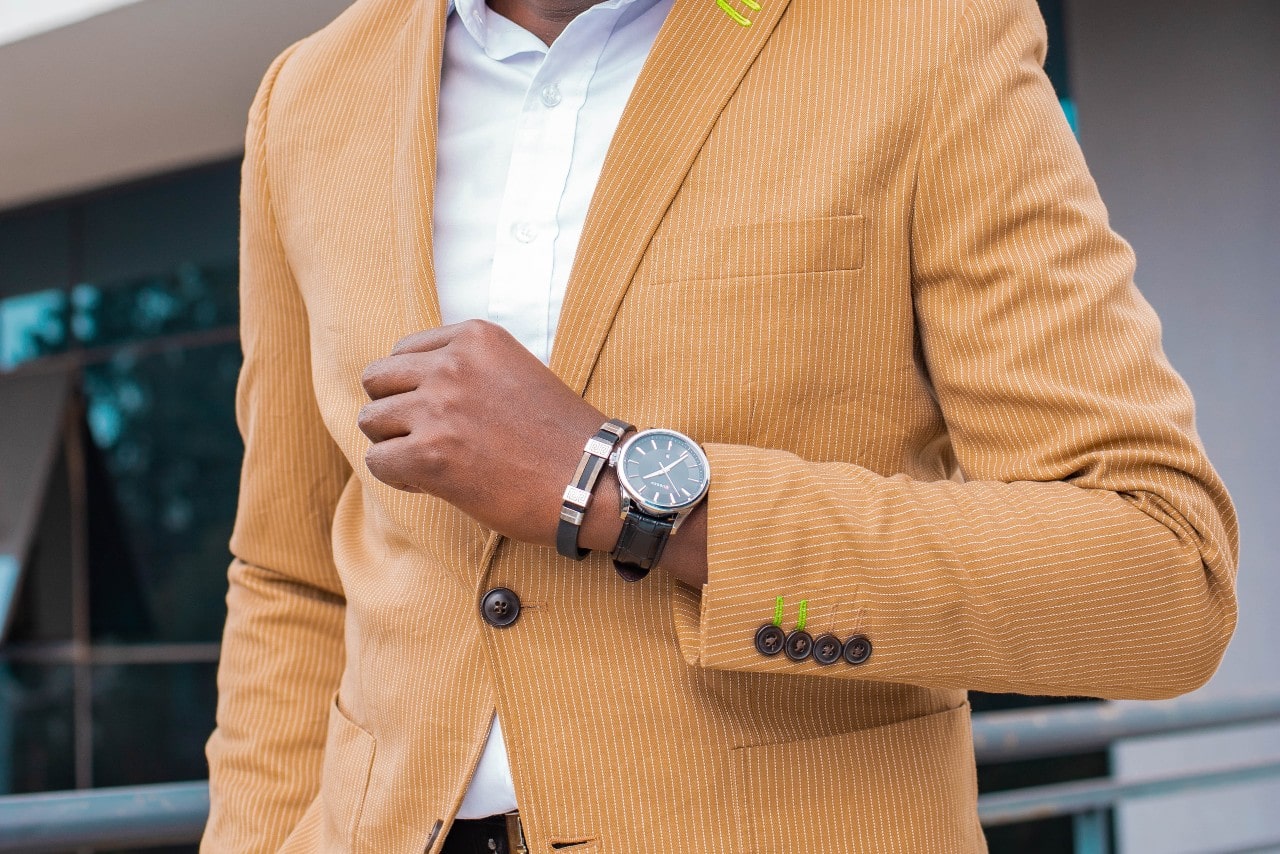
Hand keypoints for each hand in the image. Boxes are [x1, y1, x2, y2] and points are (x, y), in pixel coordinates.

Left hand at [358, 320, 614, 547]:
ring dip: (392, 444)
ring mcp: (439, 407)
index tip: (440, 413)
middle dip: (394, 411)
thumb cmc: (561, 436)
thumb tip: (415, 387)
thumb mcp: (516, 371)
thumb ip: (469, 367)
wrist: (594, 481)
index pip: (403, 351)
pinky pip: (378, 461)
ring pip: (370, 420)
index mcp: (475, 337)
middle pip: (377, 379)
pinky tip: (430, 483)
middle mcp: (452, 364)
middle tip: (424, 438)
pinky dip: (397, 477)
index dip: (413, 386)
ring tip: (428, 462)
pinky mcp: (430, 455)